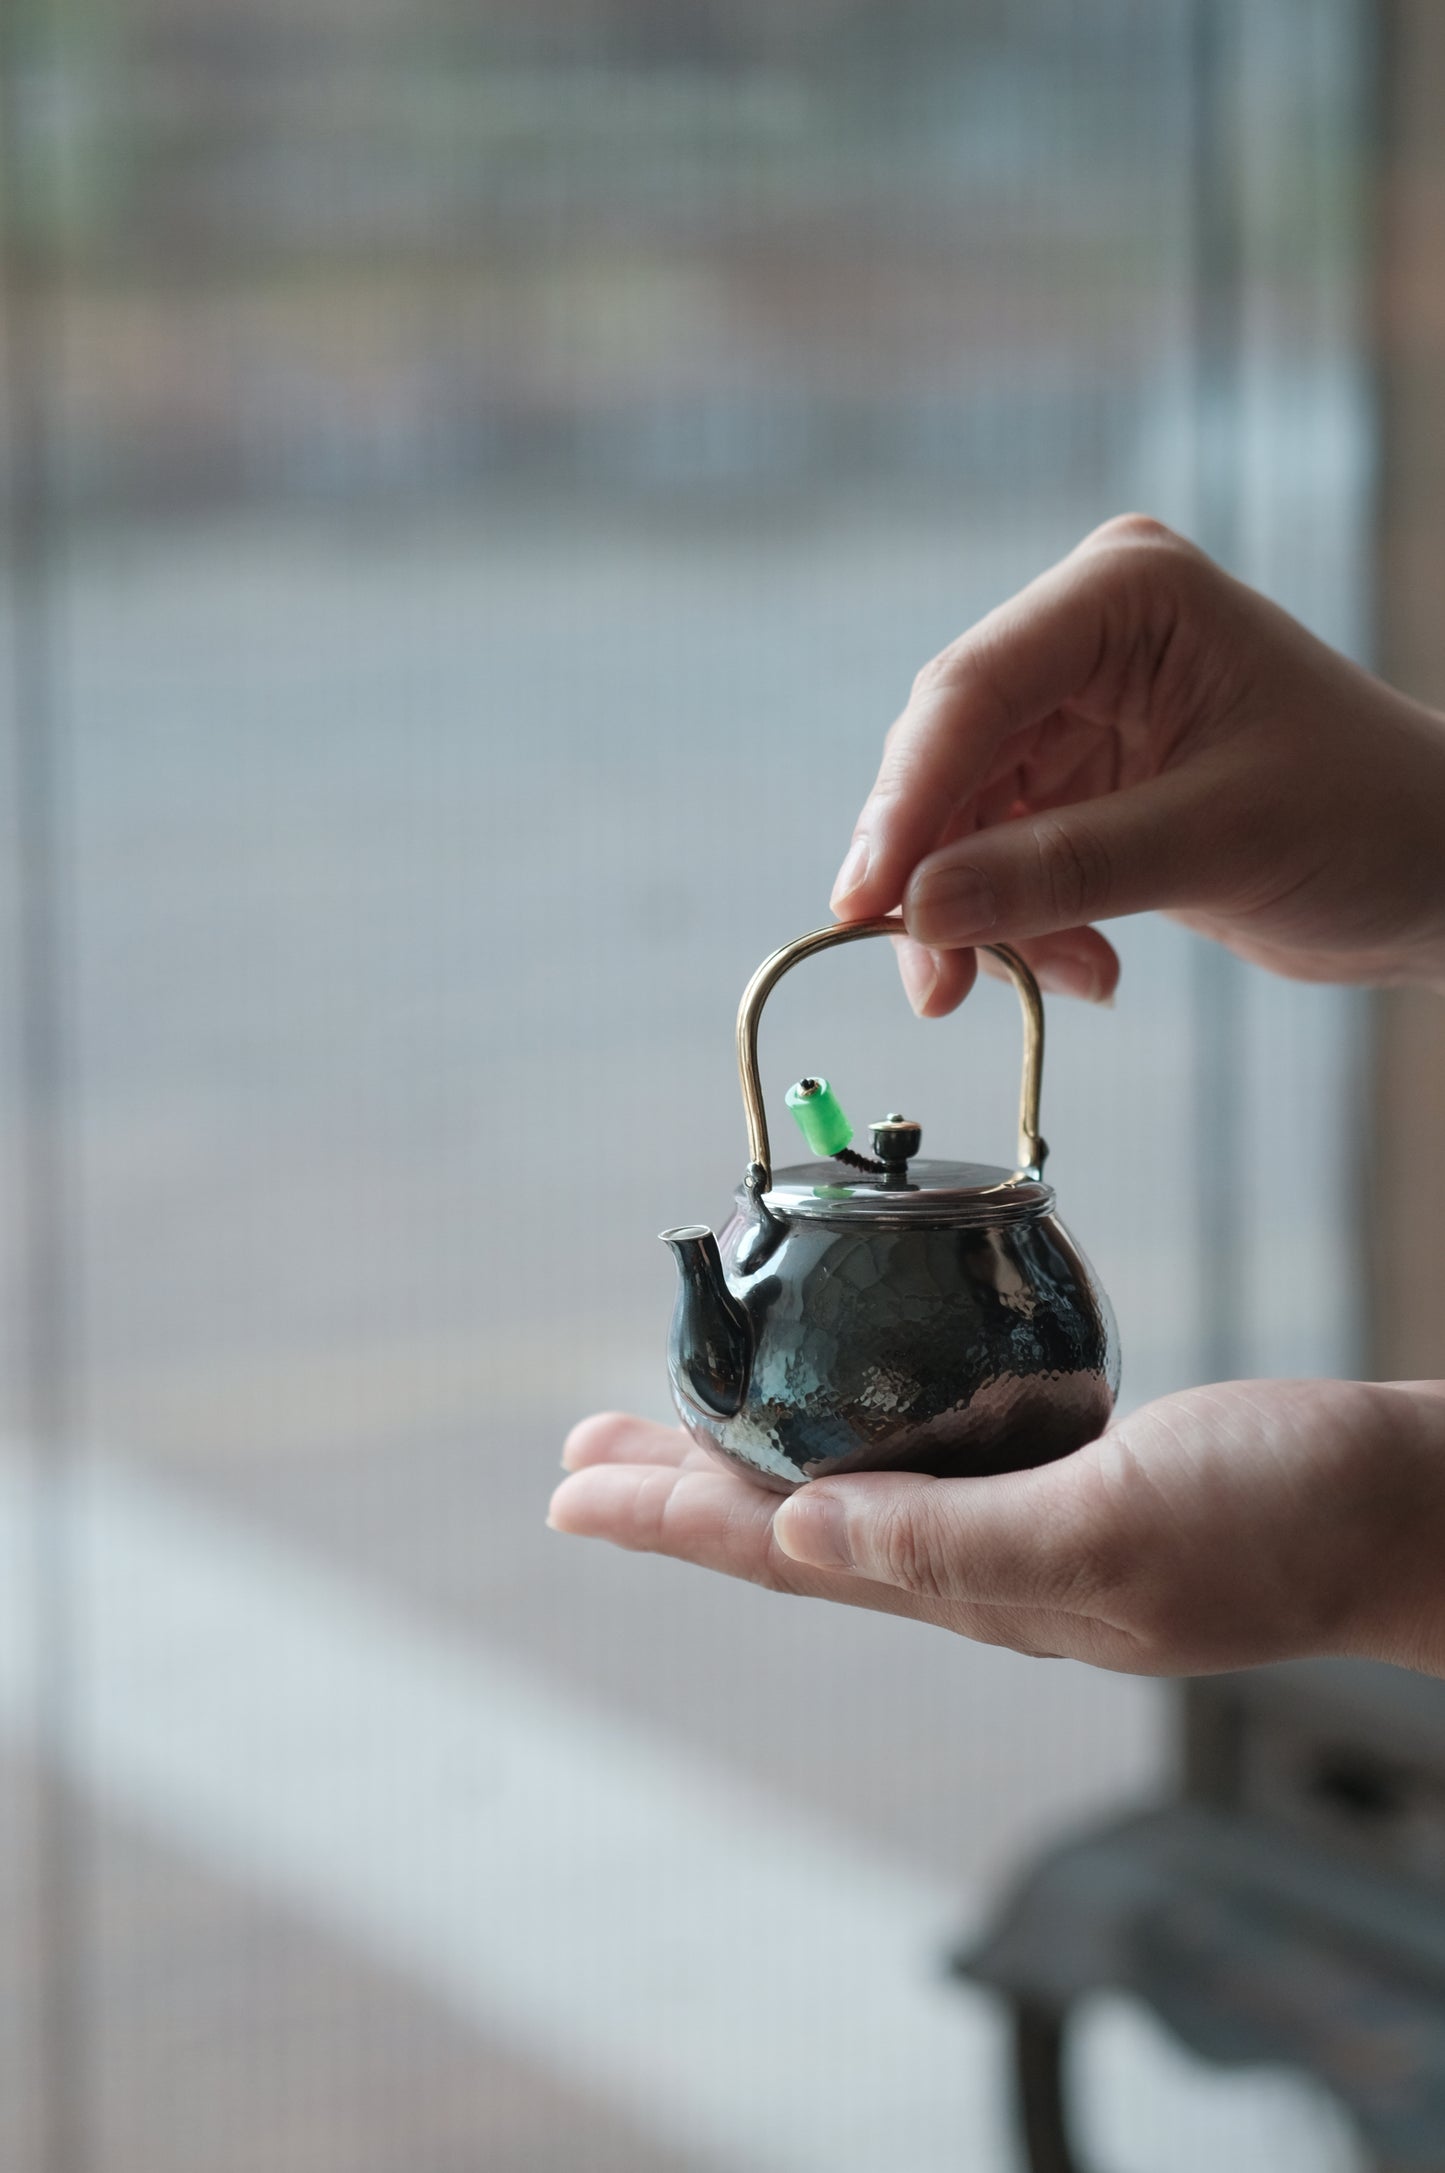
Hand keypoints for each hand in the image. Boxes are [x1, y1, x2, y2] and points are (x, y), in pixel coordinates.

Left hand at [550, 1379, 1444, 1677]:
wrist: (1402, 1507)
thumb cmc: (1282, 1516)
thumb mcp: (1114, 1524)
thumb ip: (954, 1539)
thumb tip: (793, 1534)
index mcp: (974, 1583)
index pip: (783, 1550)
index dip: (671, 1516)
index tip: (571, 1485)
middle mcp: (977, 1563)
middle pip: (791, 1524)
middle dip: (680, 1487)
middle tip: (581, 1450)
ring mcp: (1022, 1520)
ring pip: (848, 1485)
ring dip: (749, 1454)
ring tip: (668, 1419)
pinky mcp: (1066, 1469)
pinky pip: (921, 1451)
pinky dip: (850, 1423)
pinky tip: (840, 1399)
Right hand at [830, 514, 1444, 1015]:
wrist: (1439, 871)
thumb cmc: (1370, 816)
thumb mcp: (1216, 841)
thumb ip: (1061, 871)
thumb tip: (920, 912)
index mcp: (1124, 597)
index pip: (974, 691)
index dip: (907, 801)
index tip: (867, 902)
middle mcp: (1086, 637)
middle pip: (950, 755)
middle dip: (936, 873)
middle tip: (929, 982)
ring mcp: (1079, 710)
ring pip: (964, 819)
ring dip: (985, 915)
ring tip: (1049, 981)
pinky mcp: (1083, 782)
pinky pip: (1004, 858)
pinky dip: (1027, 926)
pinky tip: (1087, 969)